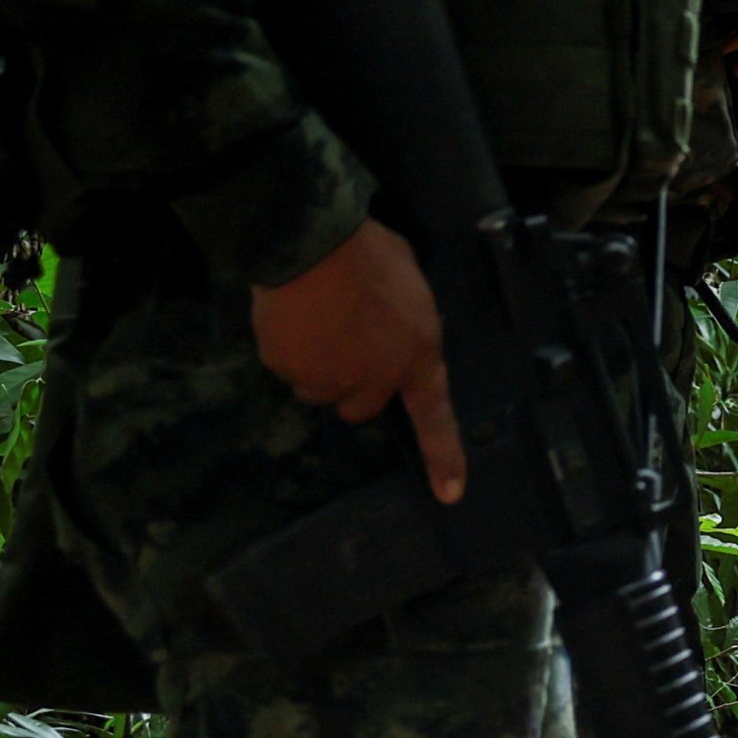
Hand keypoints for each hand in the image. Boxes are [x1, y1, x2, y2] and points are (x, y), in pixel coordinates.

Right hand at [252, 220, 466, 502]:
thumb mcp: (411, 282)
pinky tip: (293, 315)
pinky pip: (287, 368)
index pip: (435, 416)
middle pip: (360, 408)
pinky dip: (288, 349)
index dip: (444, 456)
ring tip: (319, 320)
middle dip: (352, 385)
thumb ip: (407, 317)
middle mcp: (375, 378)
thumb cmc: (371, 252)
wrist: (313, 244)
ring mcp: (328, 379)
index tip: (450, 494)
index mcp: (417, 355)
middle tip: (347, 343)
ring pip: (319, 389)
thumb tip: (392, 324)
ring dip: (319, 367)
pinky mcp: (287, 370)